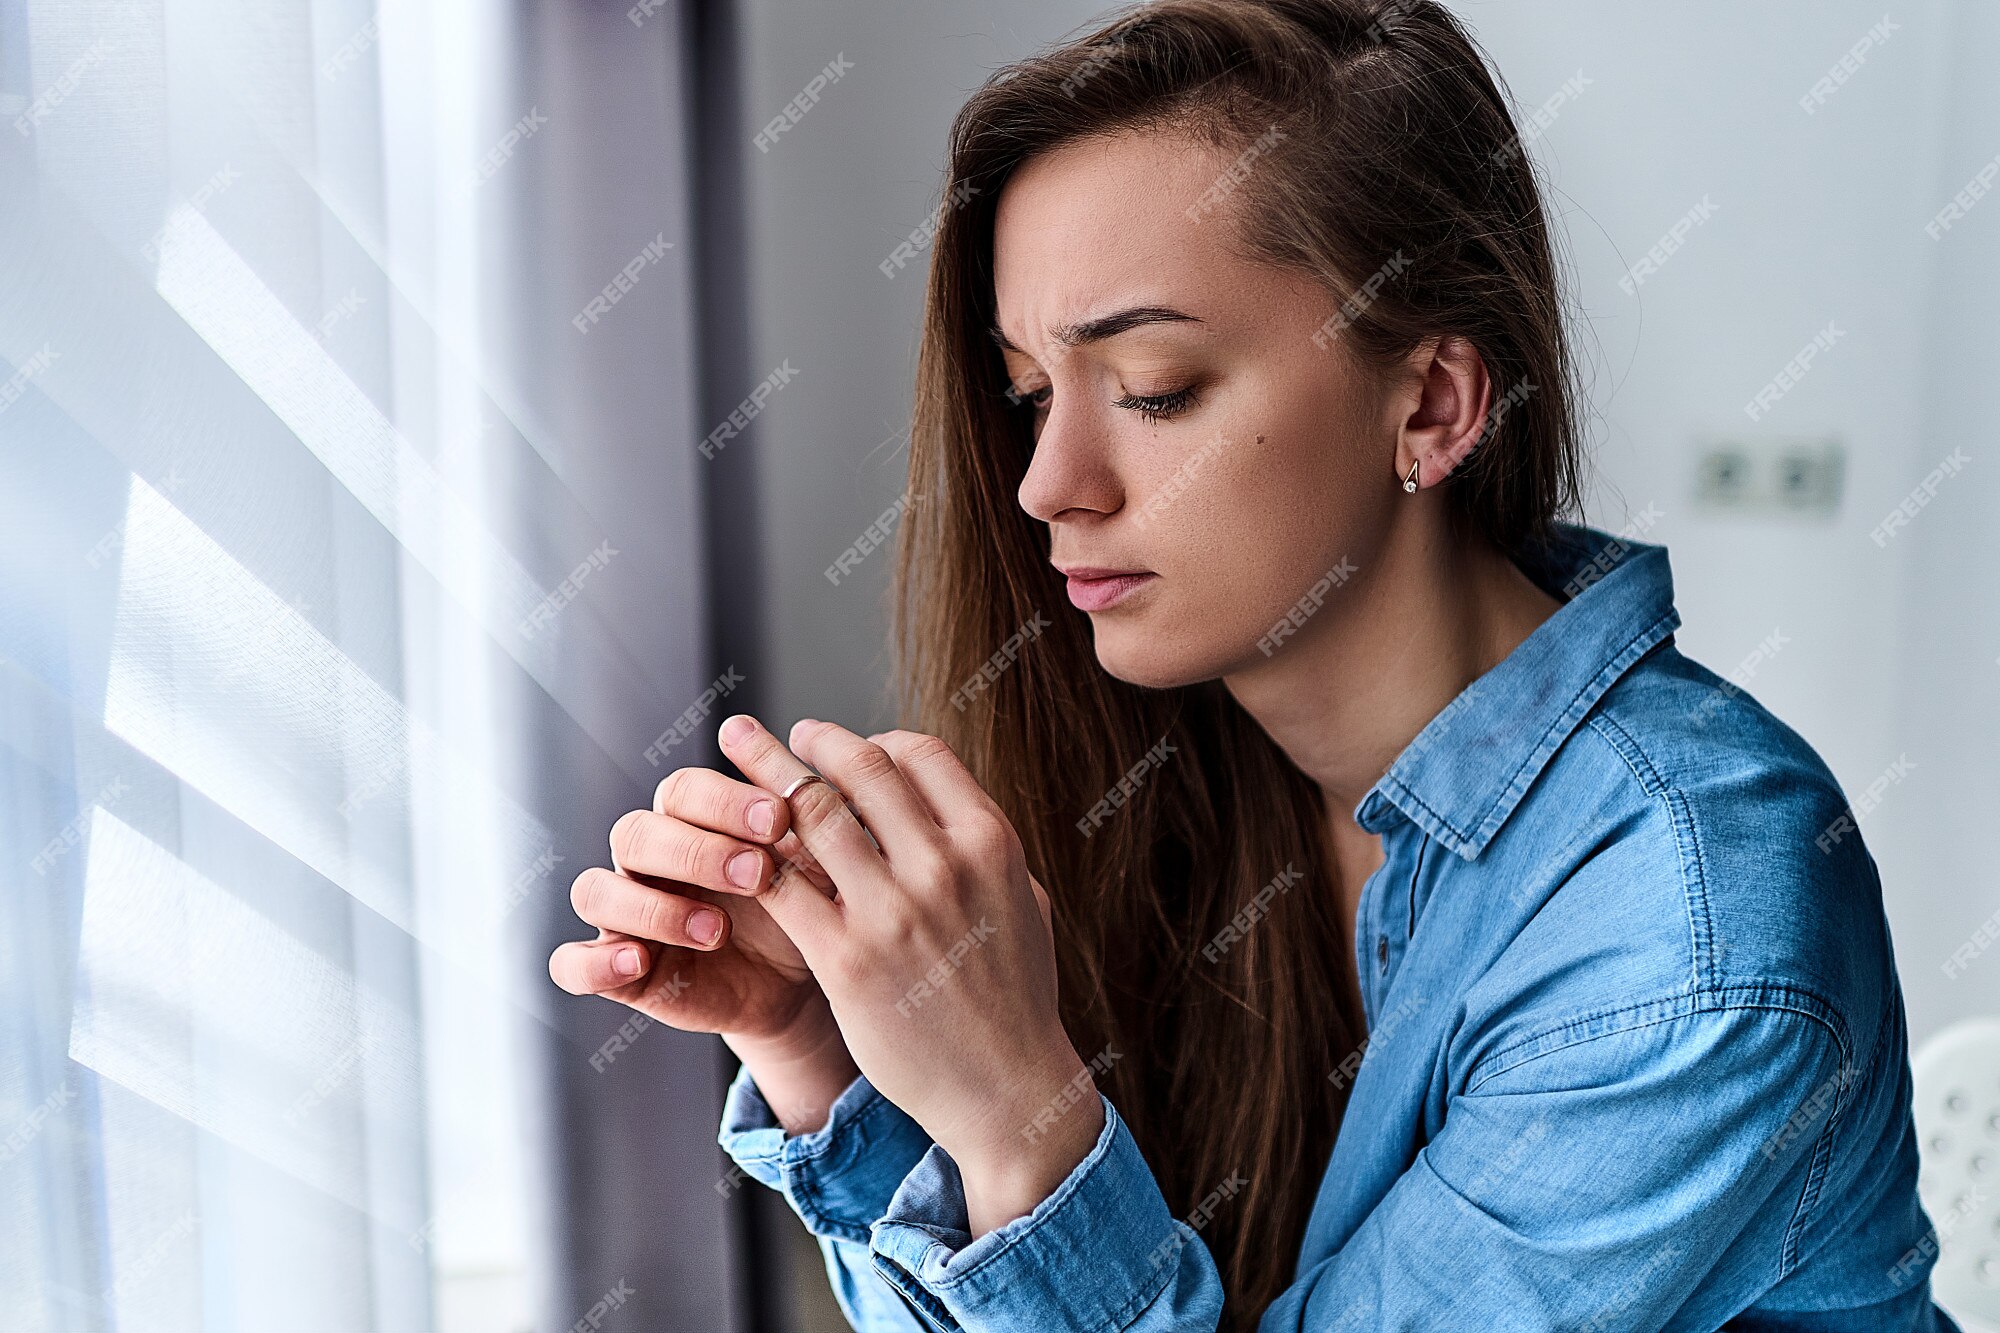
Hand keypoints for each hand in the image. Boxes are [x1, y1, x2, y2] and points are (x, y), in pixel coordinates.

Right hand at [547, 765, 857, 1129]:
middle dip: (696, 851)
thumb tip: (811, 776)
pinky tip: (638, 961)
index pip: (682, 789)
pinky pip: (572, 963)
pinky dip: (594, 962)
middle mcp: (646, 858)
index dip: (723, 800)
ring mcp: (624, 913)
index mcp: (689, 819)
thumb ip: (807, 823)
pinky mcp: (616, 970)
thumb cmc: (800, 906)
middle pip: (635, 833)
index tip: (777, 818)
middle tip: (757, 873)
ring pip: (596, 891)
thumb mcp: (812, 866)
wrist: (797, 982)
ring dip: (651, 907)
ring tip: (715, 929)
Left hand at [717, 712, 1102, 1235]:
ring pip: (813, 814)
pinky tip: (735, 851)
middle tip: (787, 735)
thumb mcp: (1023, 901)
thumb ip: (985, 845)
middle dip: (814, 742)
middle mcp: (944, 866)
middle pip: (862, 769)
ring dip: (769, 781)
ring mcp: (893, 911)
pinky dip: (754, 859)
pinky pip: (783, 886)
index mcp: (991, 843)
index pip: (920, 753)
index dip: (876, 740)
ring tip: (742, 767)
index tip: (849, 747)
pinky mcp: (846, 959)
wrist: (1006, 1087)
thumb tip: (943, 799)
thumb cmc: (1015, 996)